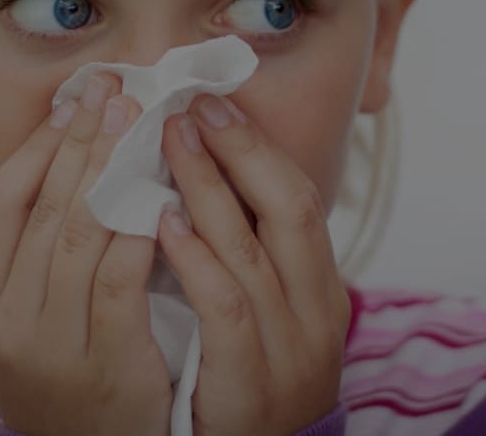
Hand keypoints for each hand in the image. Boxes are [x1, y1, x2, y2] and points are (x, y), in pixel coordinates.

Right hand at [0, 74, 171, 435]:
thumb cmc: (74, 382)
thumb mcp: (38, 325)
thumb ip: (43, 259)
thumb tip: (75, 164)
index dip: (35, 148)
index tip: (71, 102)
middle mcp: (9, 322)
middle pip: (44, 208)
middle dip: (82, 141)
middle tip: (114, 89)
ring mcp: (54, 345)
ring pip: (80, 235)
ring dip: (113, 170)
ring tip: (141, 123)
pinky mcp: (106, 364)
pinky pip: (121, 279)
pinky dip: (140, 229)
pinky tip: (162, 192)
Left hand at [156, 93, 350, 435]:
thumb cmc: (252, 380)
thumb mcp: (273, 316)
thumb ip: (254, 256)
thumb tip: (212, 178)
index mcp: (323, 287)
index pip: (300, 197)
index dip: (258, 147)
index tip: (213, 102)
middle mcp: (317, 311)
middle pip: (289, 208)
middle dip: (239, 150)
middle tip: (188, 106)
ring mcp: (288, 348)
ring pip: (251, 250)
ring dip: (207, 187)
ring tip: (165, 142)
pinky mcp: (250, 383)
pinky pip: (225, 308)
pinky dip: (196, 259)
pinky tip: (162, 222)